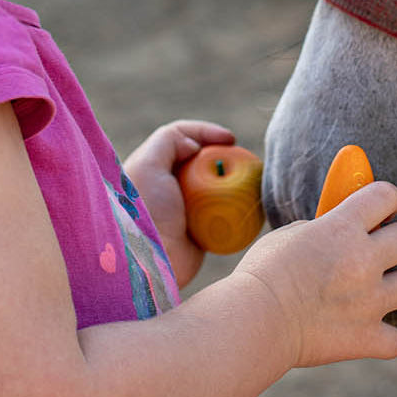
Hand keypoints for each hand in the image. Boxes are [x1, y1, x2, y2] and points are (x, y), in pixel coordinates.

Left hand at [123, 120, 236, 287]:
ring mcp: (187, 211)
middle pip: (205, 163)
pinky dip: (238, 210)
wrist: (148, 261)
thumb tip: (194, 146)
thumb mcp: (149, 163)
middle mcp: (171, 188)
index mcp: (155, 169)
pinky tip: (249, 206)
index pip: (185, 141)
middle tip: (242, 161)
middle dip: (226, 159)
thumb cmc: (145, 208)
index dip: (208, 135)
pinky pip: (225, 217)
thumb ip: (169, 140)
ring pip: (218, 189)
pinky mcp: (200, 234)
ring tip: (250, 182)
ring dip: (235, 185)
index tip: (231, 139)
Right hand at [234, 181, 396, 368]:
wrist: (253, 322)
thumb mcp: (290, 235)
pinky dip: (382, 337)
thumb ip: (322, 229)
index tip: (384, 207)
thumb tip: (341, 229)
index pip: (386, 195)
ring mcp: (370, 300)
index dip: (388, 199)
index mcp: (342, 226)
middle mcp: (364, 259)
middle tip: (379, 250)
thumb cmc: (263, 275)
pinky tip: (363, 331)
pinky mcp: (367, 337)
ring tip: (377, 290)